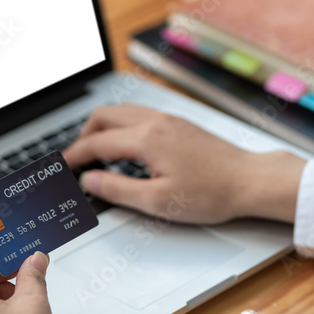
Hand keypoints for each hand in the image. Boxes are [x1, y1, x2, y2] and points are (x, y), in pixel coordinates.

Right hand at [62, 104, 304, 223]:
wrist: (251, 180)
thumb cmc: (211, 193)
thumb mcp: (158, 202)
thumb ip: (118, 189)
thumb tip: (90, 181)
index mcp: (146, 139)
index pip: (96, 142)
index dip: (74, 156)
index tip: (62, 167)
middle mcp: (155, 121)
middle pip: (104, 116)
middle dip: (83, 135)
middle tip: (76, 159)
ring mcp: (169, 119)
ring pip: (122, 111)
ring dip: (102, 128)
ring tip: (96, 152)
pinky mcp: (179, 123)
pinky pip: (139, 114)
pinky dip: (121, 126)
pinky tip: (126, 147)